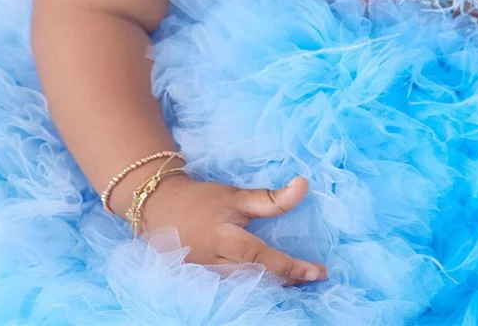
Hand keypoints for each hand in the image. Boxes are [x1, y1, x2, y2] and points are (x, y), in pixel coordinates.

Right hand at [131, 171, 328, 283]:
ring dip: (274, 288)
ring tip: (299, 282)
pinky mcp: (200, 284)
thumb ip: (270, 198)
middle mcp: (215, 266)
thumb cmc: (201, 200)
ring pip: (245, 291)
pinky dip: (253, 291)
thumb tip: (304, 186)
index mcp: (225, 241)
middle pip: (258, 281)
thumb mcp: (235, 196)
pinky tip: (270, 287)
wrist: (158, 209)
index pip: (264, 259)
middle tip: (316, 278)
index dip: (292, 267)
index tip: (319, 272)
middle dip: (289, 282)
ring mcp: (206, 280)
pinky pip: (232, 292)